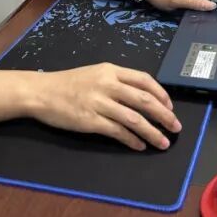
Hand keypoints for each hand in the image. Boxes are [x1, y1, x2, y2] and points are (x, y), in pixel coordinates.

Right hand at [27, 63, 181, 150]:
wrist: (40, 92)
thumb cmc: (67, 84)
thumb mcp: (94, 74)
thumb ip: (115, 81)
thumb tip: (140, 96)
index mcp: (110, 70)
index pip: (144, 80)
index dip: (161, 94)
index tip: (170, 107)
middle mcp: (107, 84)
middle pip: (144, 100)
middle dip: (164, 115)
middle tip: (176, 127)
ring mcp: (99, 103)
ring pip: (134, 118)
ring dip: (152, 132)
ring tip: (163, 142)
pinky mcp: (90, 120)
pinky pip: (118, 131)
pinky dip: (132, 140)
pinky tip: (139, 145)